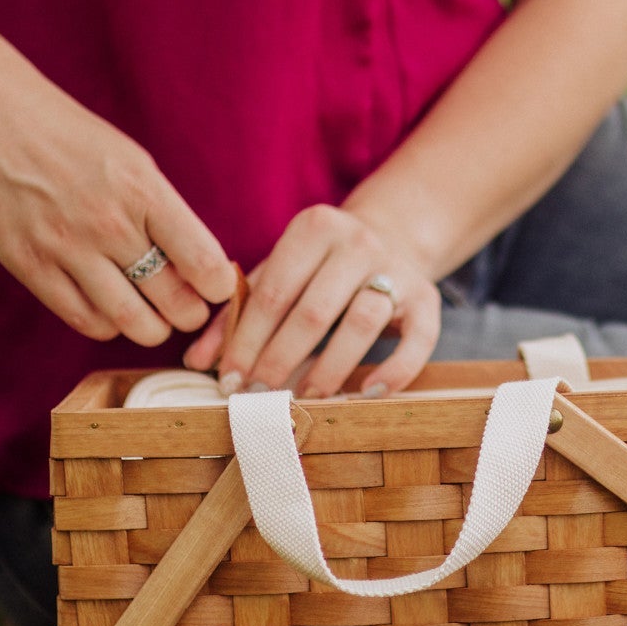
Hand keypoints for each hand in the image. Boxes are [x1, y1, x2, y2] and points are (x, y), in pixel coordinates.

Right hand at [0, 73, 232, 344]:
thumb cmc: (72, 138)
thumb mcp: (132, 162)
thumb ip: (164, 213)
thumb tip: (201, 267)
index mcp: (144, 191)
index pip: (203, 261)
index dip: (220, 286)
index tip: (217, 287)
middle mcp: (109, 223)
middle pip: (173, 301)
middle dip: (191, 315)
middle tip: (188, 309)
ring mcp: (66, 247)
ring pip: (131, 321)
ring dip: (151, 328)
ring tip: (153, 317)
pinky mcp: (29, 264)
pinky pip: (83, 319)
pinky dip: (107, 325)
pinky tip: (111, 310)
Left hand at [182, 204, 440, 397]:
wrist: (393, 234)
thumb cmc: (319, 266)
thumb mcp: (277, 274)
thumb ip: (237, 314)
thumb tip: (198, 362)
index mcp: (314, 228)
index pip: (273, 291)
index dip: (248, 340)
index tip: (230, 380)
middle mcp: (358, 242)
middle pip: (314, 311)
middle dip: (280, 359)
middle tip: (260, 395)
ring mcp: (397, 269)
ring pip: (363, 322)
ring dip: (329, 368)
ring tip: (305, 397)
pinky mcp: (428, 297)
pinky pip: (418, 339)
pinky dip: (394, 370)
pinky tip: (366, 393)